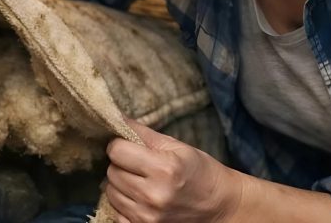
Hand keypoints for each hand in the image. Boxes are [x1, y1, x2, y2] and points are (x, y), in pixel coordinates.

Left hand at [104, 119, 243, 222]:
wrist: (219, 206)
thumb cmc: (200, 172)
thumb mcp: (177, 147)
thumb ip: (144, 133)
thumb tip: (115, 117)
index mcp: (164, 169)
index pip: (117, 151)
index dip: (119, 145)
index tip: (128, 146)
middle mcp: (153, 195)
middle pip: (112, 172)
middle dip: (121, 164)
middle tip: (138, 164)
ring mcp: (148, 217)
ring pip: (110, 192)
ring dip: (120, 184)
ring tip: (140, 181)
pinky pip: (117, 212)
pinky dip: (124, 203)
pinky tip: (140, 198)